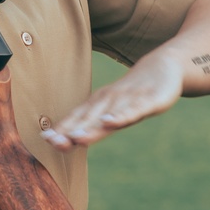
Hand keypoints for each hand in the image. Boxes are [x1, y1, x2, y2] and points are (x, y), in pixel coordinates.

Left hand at [42, 50, 185, 150]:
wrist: (163, 67)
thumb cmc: (132, 93)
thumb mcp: (113, 108)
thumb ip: (93, 124)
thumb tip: (69, 139)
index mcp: (100, 104)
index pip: (78, 118)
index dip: (62, 128)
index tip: (45, 138)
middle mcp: (110, 101)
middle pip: (88, 119)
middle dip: (70, 131)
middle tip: (53, 142)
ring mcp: (129, 100)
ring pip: (108, 115)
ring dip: (91, 127)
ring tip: (76, 138)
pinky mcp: (150, 101)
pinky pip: (134, 110)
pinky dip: (121, 116)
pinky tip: (110, 121)